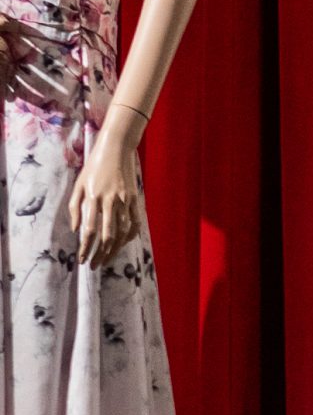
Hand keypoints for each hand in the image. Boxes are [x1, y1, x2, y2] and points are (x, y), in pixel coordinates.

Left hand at [69, 119, 141, 266]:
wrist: (117, 149)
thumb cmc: (94, 166)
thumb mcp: (79, 184)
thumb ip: (75, 207)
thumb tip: (75, 230)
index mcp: (94, 198)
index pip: (89, 230)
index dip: (85, 248)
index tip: (82, 260)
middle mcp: (110, 202)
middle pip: (107, 236)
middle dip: (100, 254)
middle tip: (94, 265)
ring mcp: (125, 201)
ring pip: (122, 233)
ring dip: (114, 249)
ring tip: (106, 260)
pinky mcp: (135, 200)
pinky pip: (134, 223)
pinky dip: (129, 237)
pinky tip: (123, 244)